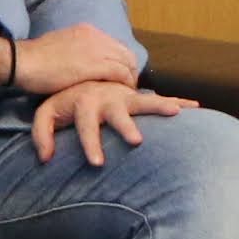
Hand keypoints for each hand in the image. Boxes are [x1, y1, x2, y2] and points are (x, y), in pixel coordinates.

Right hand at [5, 23, 142, 96]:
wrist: (23, 61)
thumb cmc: (35, 60)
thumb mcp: (60, 47)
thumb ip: (76, 52)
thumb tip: (82, 63)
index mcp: (86, 31)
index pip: (115, 45)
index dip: (121, 62)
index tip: (120, 76)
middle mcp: (95, 36)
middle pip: (126, 53)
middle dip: (130, 70)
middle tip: (127, 87)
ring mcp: (96, 49)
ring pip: (127, 62)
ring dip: (130, 79)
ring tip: (126, 93)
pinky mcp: (95, 65)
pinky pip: (120, 73)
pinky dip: (125, 84)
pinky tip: (122, 94)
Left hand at [30, 82, 193, 168]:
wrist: (80, 75)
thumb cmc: (65, 101)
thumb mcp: (47, 114)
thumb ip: (43, 134)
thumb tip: (46, 158)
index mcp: (84, 102)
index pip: (86, 125)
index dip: (91, 143)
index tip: (98, 163)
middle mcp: (107, 97)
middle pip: (118, 112)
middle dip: (127, 126)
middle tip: (137, 141)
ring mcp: (125, 95)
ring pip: (143, 101)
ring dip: (159, 106)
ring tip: (176, 113)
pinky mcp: (136, 95)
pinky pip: (159, 98)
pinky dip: (177, 102)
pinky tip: (195, 108)